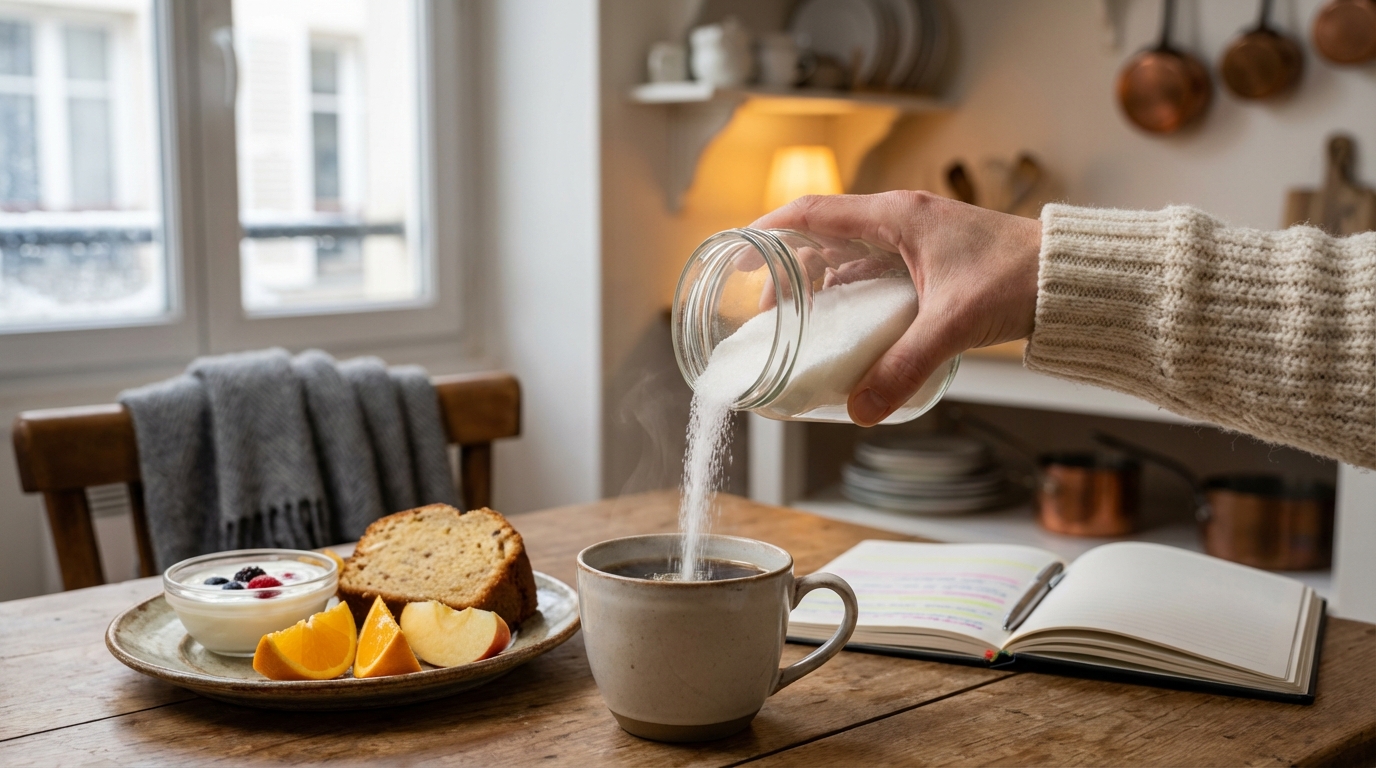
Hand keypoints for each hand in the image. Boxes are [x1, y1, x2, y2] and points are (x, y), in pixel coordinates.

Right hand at [751, 191, 1041, 425]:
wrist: (1073, 277)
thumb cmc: (1021, 277)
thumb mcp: (952, 324)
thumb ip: (903, 367)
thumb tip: (860, 410)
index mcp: (897, 215)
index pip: (812, 213)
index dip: (768, 233)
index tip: (739, 257)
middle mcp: (901, 220)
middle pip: (822, 236)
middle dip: (787, 270)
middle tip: (766, 310)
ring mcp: (916, 239)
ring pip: (847, 255)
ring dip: (818, 283)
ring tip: (796, 320)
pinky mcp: (931, 261)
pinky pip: (874, 271)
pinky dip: (850, 293)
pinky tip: (844, 324)